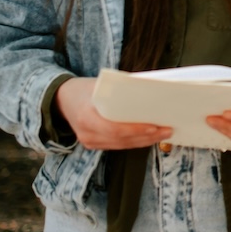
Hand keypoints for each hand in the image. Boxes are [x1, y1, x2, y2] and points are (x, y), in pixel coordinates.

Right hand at [55, 77, 171, 150]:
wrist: (61, 99)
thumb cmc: (85, 89)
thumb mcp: (100, 86)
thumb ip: (121, 92)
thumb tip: (151, 92)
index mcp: (86, 116)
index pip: (114, 128)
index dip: (135, 130)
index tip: (155, 126)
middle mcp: (86, 133)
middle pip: (121, 139)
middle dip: (147, 136)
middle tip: (168, 130)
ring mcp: (89, 141)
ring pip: (122, 145)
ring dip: (144, 141)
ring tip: (164, 134)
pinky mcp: (93, 144)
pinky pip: (117, 145)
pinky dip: (135, 142)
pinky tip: (149, 137)